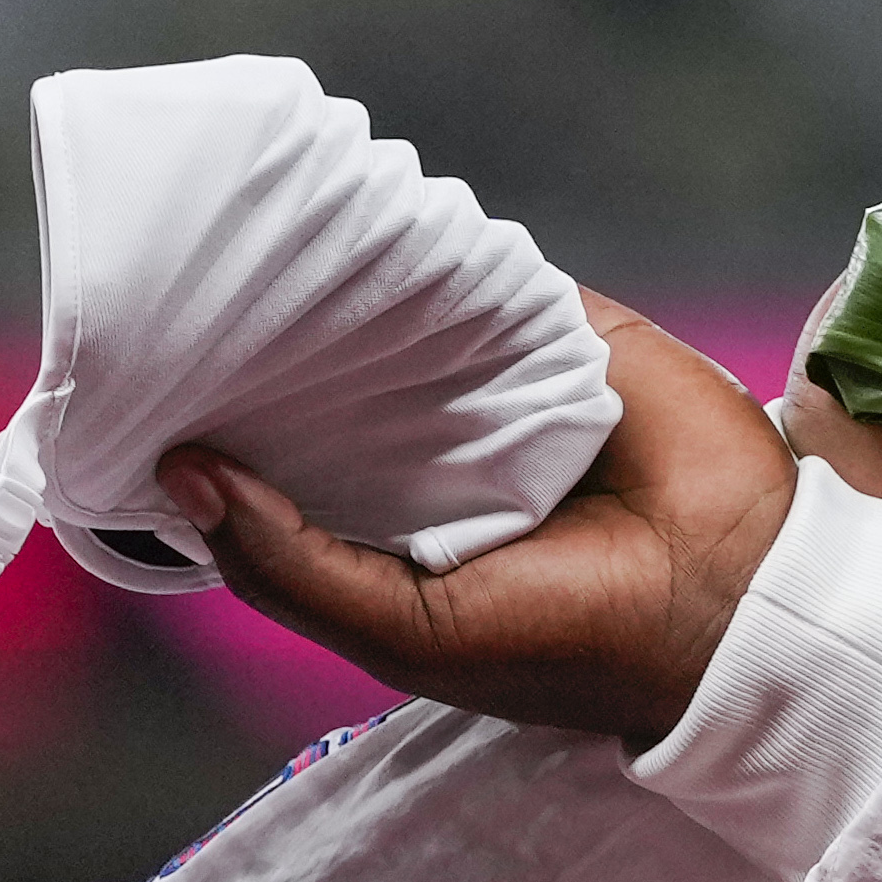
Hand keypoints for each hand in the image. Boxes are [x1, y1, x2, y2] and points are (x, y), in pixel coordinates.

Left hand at [157, 290, 794, 746]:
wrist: (731, 601)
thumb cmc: (566, 641)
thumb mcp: (404, 630)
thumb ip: (291, 566)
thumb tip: (185, 469)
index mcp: (390, 532)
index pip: (284, 465)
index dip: (219, 433)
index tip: (150, 392)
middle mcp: (434, 454)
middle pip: (324, 381)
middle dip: (261, 354)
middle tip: (180, 309)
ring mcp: (496, 385)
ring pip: (392, 319)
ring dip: (337, 295)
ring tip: (251, 263)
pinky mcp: (558, 330)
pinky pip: (476, 278)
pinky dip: (425, 258)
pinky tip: (359, 240)